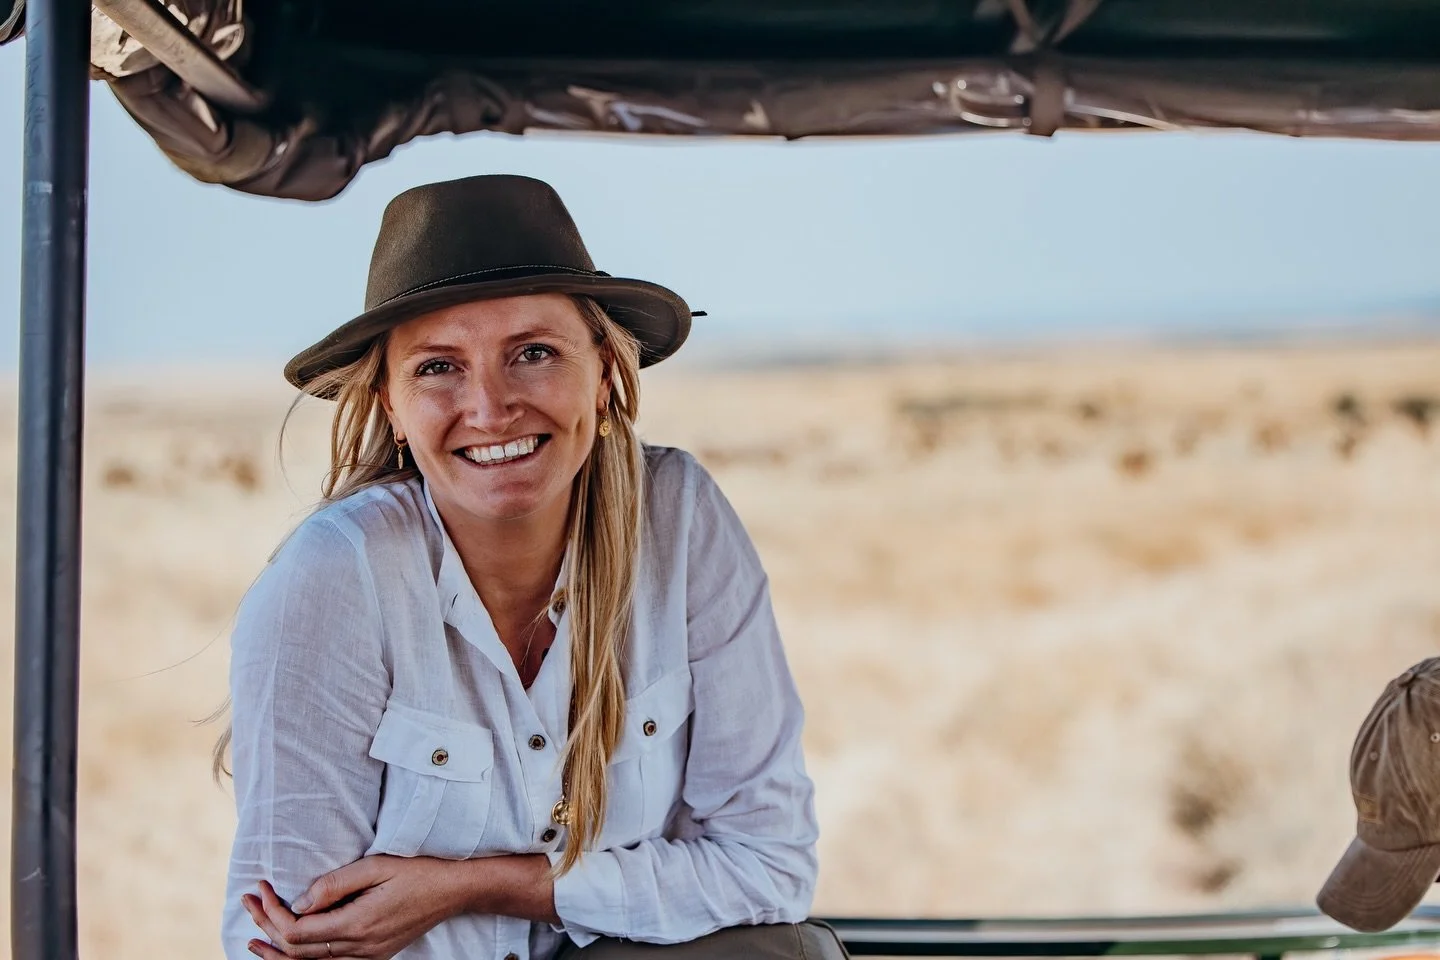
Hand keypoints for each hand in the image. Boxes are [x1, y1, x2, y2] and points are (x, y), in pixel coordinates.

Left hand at [242, 856, 462, 959]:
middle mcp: (360, 949)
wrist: (453, 891)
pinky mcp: (373, 956)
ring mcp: (367, 957)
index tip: (261, 888)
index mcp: (358, 925)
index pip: (298, 931)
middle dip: (267, 928)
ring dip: (279, 952)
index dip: (273, 913)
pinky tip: (290, 951)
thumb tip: (300, 901)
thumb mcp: (377, 866)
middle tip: (248, 901)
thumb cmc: (418, 872)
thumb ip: (336, 884)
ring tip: (253, 940)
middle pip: (298, 951)